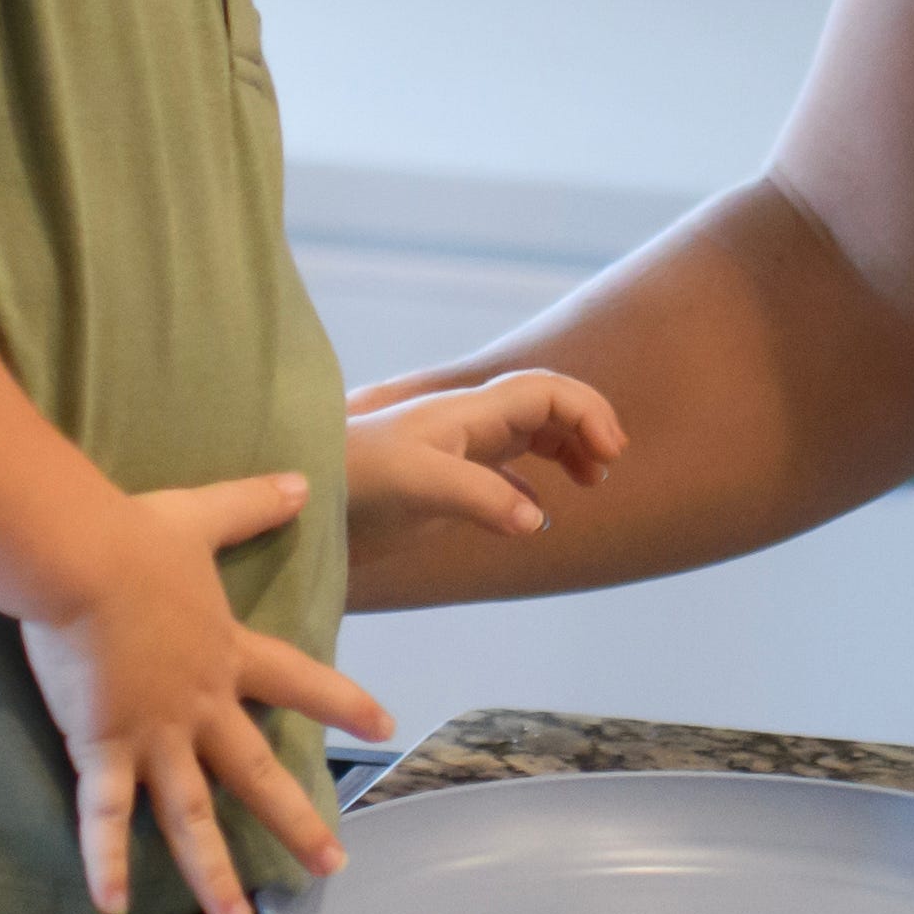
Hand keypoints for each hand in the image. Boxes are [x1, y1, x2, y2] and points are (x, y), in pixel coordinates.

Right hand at [24, 470, 382, 913]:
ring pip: (190, 816)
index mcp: (225, 653)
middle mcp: (200, 705)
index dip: (343, 702)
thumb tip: (302, 479)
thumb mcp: (201, 514)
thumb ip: (252, 502)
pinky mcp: (103, 747)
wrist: (81, 557)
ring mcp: (155, 733)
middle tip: (332, 865)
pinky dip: (108, 861)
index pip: (299, 680)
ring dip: (214, 874)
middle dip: (297, 821)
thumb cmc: (132, 534)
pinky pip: (105, 816)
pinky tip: (113, 904)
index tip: (386, 727)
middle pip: (257, 773)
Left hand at [346, 364, 627, 544]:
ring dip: (564, 451)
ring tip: (589, 481)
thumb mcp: (419, 486)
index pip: (545, 392)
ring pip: (526, 436)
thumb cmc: (354, 481)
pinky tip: (536, 514)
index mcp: (467, 413)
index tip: (610, 454)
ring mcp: (454, 453)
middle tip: (608, 467)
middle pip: (543, 409)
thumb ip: (482, 499)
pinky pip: (501, 473)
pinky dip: (531, 487)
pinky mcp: (440, 485)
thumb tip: (538, 521)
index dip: (587, 412)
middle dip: (584, 427)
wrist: (303, 501)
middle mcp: (465, 426)